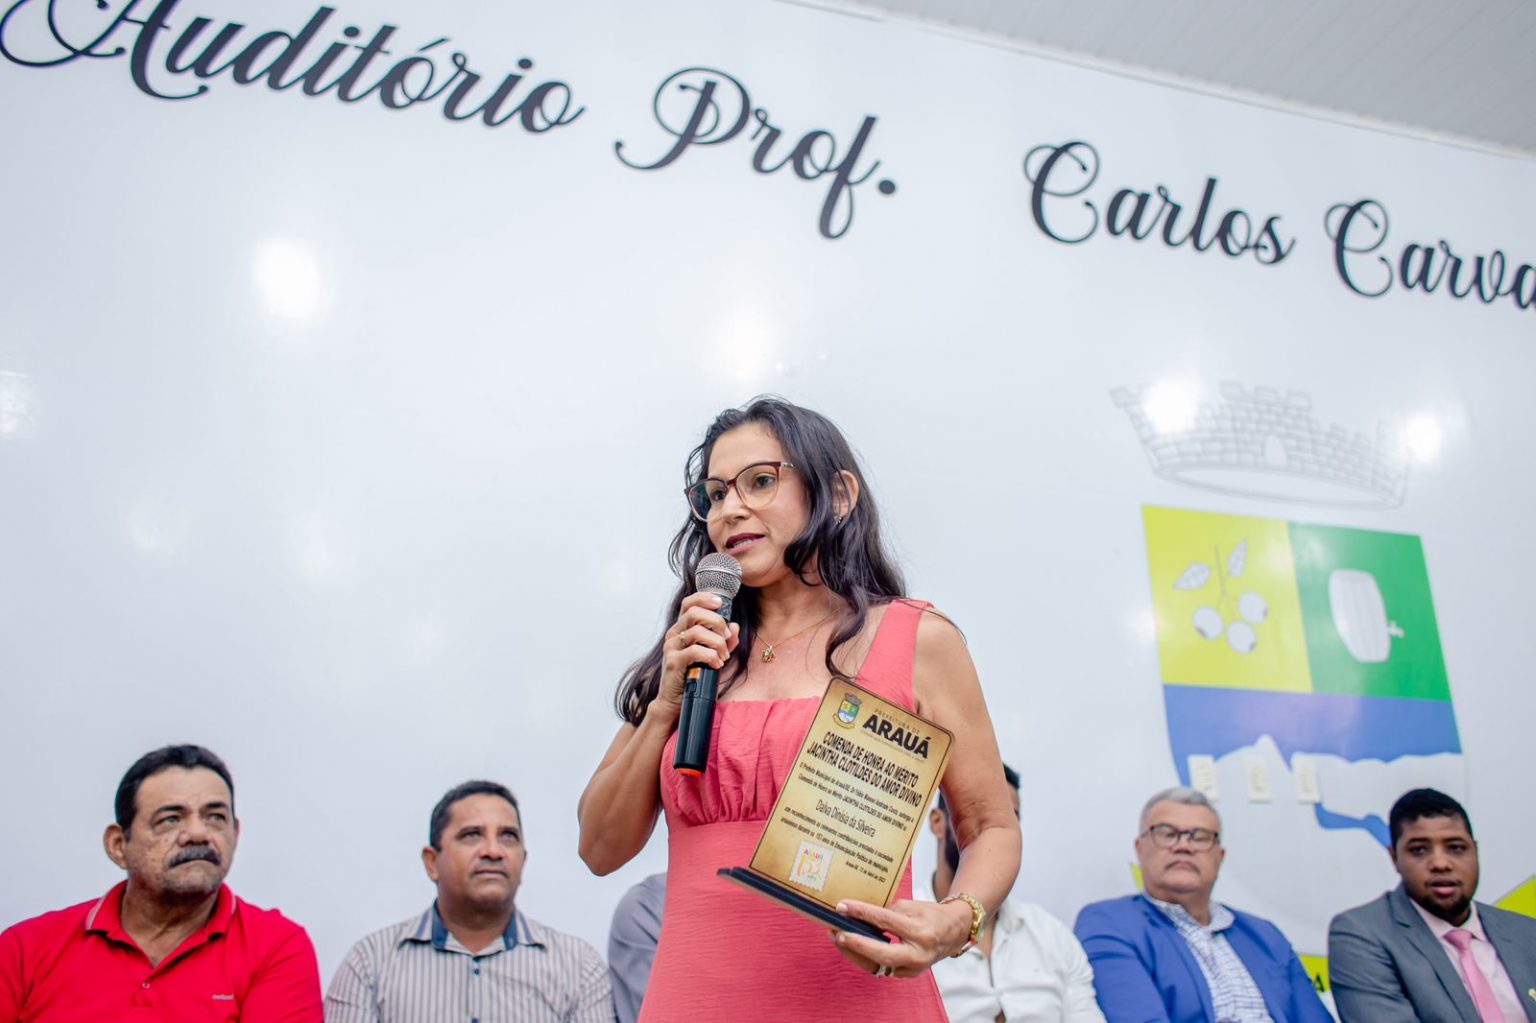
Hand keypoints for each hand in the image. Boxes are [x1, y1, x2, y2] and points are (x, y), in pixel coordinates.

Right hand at [652, 592, 739, 716]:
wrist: (676, 700)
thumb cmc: (695, 674)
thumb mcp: (714, 654)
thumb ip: (725, 640)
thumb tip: (735, 626)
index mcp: (682, 628)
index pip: (689, 603)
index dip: (704, 598)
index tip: (720, 602)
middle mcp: (674, 634)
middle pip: (694, 613)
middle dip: (717, 622)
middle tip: (726, 637)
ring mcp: (671, 647)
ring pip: (697, 632)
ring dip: (717, 643)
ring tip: (723, 656)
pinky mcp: (673, 661)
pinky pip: (695, 651)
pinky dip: (711, 656)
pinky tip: (716, 664)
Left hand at [828, 897, 973, 977]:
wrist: (953, 932)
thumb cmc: (931, 915)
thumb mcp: (912, 906)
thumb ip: (887, 912)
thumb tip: (860, 915)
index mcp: (921, 932)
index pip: (887, 922)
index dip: (863, 913)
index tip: (843, 906)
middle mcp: (918, 954)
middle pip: (882, 953)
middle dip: (857, 944)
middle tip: (837, 933)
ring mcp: (913, 968)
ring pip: (878, 965)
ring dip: (855, 953)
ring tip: (837, 938)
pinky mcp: (907, 974)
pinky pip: (882, 968)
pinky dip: (865, 958)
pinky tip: (851, 947)